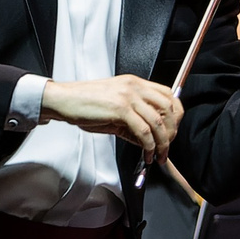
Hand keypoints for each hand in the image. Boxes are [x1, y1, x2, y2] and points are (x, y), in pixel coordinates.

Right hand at [40, 75, 182, 157]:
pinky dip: (149, 146)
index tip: (173, 130)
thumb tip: (149, 138)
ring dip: (162, 143)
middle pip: (169, 108)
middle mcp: (134, 87)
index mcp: (135, 83)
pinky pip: (144, 131)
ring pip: (158, 122)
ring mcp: (128, 97)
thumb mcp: (115, 108)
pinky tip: (146, 153)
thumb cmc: (85, 103)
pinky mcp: (120, 109)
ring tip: (157, 155)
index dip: (176, 115)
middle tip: (167, 146)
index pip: (168, 95)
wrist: (64, 100)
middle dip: (172, 131)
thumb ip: (134, 120)